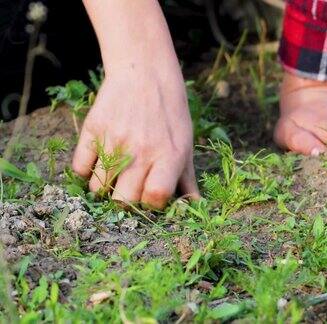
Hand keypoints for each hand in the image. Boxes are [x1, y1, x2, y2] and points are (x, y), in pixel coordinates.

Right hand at [72, 65, 199, 208]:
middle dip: (126, 200)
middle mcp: (141, 151)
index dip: (152, 203)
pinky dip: (86, 171)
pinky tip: (98, 163)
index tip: (151, 194)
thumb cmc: (170, 112)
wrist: (144, 73)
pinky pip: (80, 169)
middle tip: (129, 188)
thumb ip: (187, 179)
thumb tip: (196, 207)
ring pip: (98, 189)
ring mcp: (114, 141)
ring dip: (105, 187)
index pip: (154, 199)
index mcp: (169, 156)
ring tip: (114, 174)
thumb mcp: (185, 144)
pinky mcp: (93, 130)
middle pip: (123, 201)